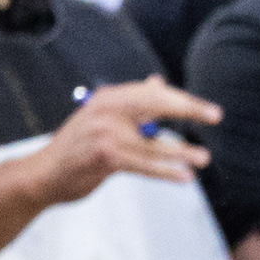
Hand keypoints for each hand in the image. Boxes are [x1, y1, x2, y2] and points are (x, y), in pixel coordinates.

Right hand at [32, 81, 217, 203]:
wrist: (43, 174)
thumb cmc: (77, 148)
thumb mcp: (103, 119)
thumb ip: (133, 104)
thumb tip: (158, 83)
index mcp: (108, 98)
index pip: (152, 92)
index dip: (183, 99)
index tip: (208, 110)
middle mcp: (107, 110)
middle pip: (156, 104)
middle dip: (189, 109)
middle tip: (215, 116)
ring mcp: (105, 133)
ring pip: (153, 142)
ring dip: (182, 151)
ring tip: (203, 158)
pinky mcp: (105, 157)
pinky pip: (144, 165)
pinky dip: (166, 171)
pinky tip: (185, 176)